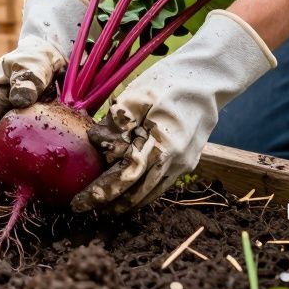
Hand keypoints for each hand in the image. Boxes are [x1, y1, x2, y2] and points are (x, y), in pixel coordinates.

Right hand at [0, 0, 87, 177]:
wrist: (56, 57)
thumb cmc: (37, 57)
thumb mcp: (31, 61)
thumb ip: (27, 76)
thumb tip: (20, 98)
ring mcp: (11, 126)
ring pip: (3, 153)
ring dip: (2, 174)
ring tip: (7, 193)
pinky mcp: (28, 134)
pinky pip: (25, 153)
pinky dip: (25, 167)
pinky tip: (34, 183)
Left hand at [72, 10, 275, 212]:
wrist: (210, 79)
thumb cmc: (171, 81)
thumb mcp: (138, 95)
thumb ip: (116, 122)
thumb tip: (96, 142)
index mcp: (160, 145)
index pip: (122, 179)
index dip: (98, 194)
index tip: (77, 205)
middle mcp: (174, 162)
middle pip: (136, 196)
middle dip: (110, 206)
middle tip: (86, 210)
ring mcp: (183, 164)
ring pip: (150, 195)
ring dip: (126, 203)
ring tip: (103, 205)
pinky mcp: (187, 161)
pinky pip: (160, 185)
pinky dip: (141, 193)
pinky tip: (127, 191)